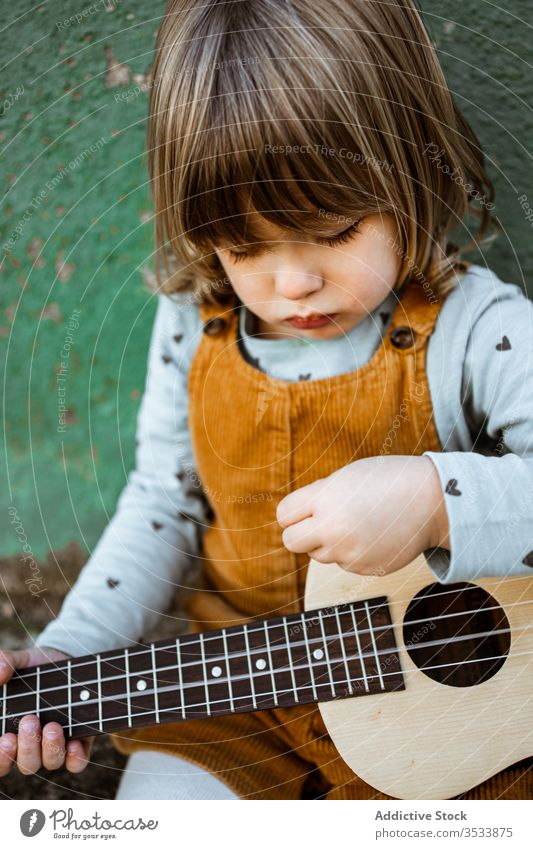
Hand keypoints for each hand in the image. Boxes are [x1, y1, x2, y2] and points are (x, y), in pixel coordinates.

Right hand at [0, 646, 94, 776]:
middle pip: (26, 764)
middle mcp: (32, 745)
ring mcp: (56, 745)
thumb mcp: (20, 661)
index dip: (1, 758)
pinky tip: (74, 742)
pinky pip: (77, 762)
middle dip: (27, 747)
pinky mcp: (80, 742)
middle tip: (30, 720)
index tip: (5, 739)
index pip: (1, 762)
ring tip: (52, 726)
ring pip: (51, 763)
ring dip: (50, 749)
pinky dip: (75, 757)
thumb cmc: (35, 667)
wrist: (67, 661)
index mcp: (11, 733)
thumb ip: (6, 662)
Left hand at [276, 455, 449, 575]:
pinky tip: (372, 535)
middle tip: (319, 523)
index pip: (284, 515)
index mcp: (326, 498)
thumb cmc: (388, 481)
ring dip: (328, 543)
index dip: (293, 512)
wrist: (431, 501)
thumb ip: (317, 497)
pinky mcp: (363, 568)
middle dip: (300, 533)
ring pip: (317, 555)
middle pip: (291, 542)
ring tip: (356, 523)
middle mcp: (333, 528)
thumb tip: (291, 519)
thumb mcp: (346, 478)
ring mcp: (348, 552)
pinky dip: (352, 552)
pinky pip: (342, 563)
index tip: (305, 509)